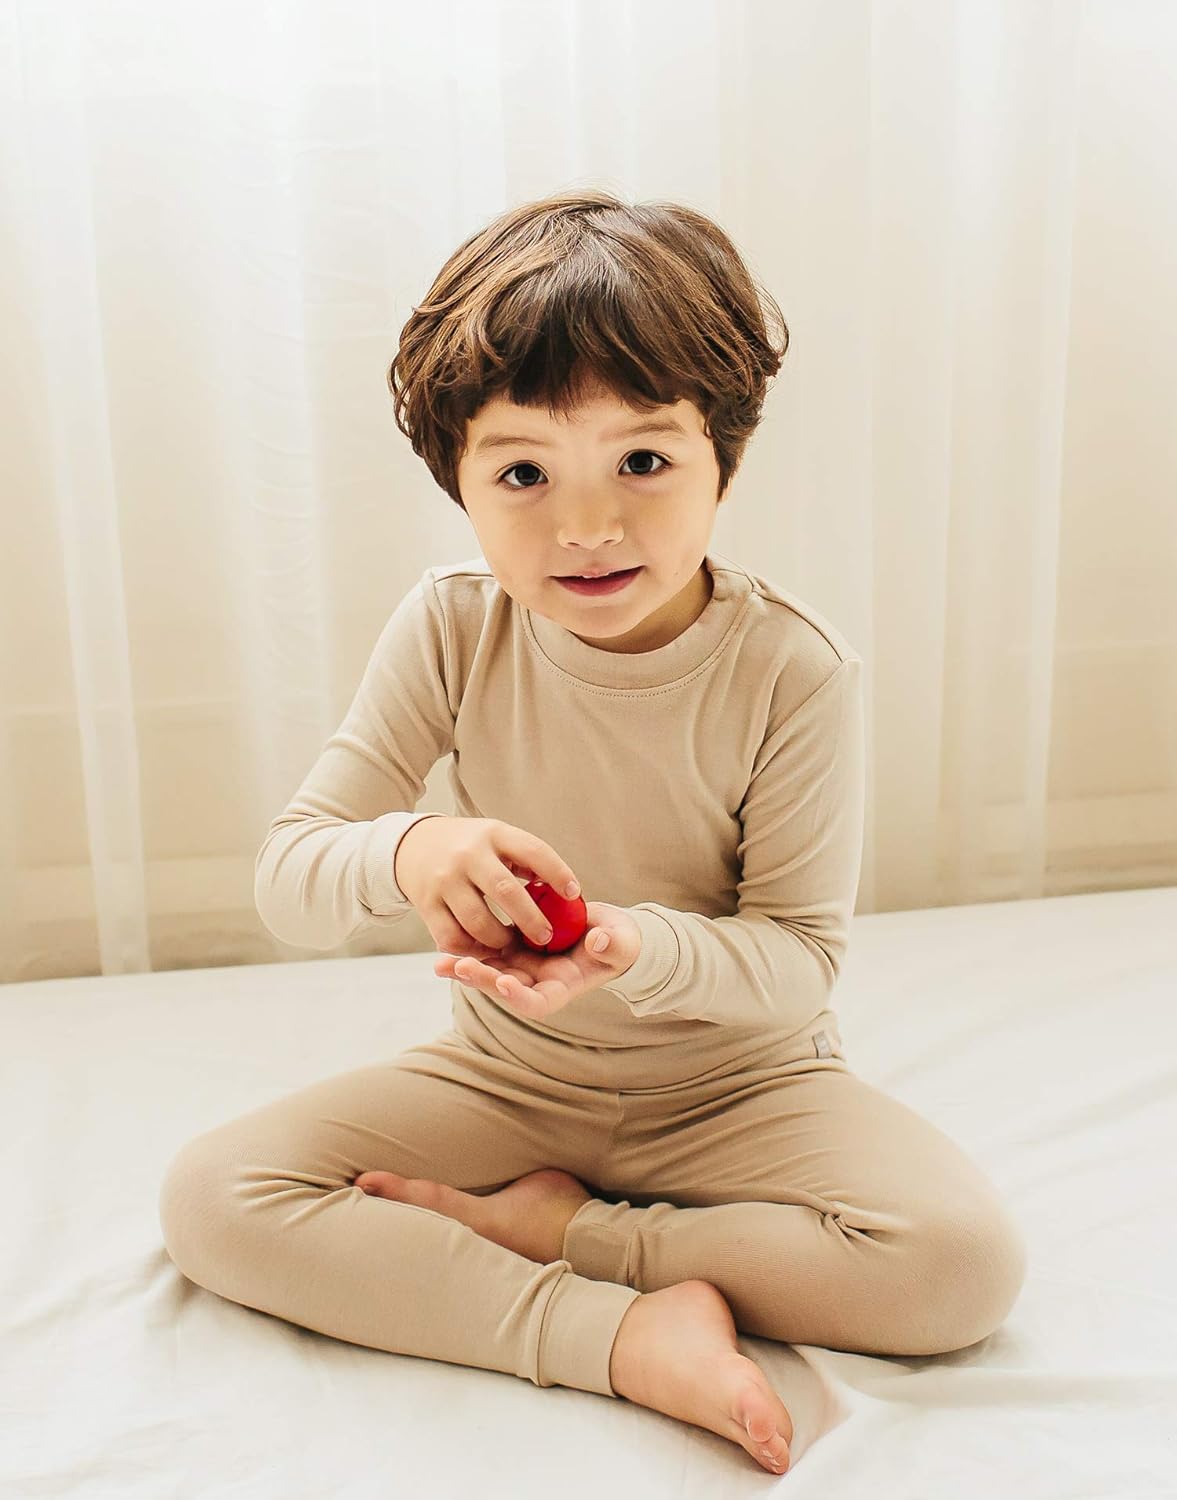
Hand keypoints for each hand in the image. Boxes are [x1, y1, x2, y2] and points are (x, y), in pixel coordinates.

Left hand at [434, 901, 641, 1020]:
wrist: (606, 928)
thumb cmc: (618, 941)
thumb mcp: (621, 943)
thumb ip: (612, 945)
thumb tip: (597, 942)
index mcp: (562, 986)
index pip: (537, 1002)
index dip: (520, 997)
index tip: (506, 984)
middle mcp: (536, 980)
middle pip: (505, 987)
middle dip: (483, 980)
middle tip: (461, 967)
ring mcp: (523, 962)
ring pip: (490, 969)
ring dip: (466, 966)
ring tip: (441, 961)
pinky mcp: (515, 942)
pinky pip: (489, 946)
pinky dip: (469, 944)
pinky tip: (447, 939)